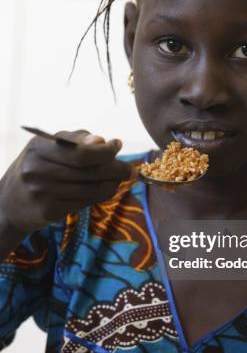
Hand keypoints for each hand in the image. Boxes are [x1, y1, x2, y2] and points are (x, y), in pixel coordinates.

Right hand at [0, 130, 131, 241]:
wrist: (9, 202)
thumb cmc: (37, 167)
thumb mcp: (48, 146)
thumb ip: (76, 139)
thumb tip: (102, 140)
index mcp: (38, 148)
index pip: (81, 152)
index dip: (105, 151)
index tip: (117, 145)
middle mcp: (38, 171)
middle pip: (91, 172)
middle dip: (116, 169)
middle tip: (129, 168)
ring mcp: (43, 194)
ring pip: (93, 189)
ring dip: (113, 183)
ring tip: (119, 178)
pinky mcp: (50, 212)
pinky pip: (86, 202)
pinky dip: (101, 195)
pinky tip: (106, 189)